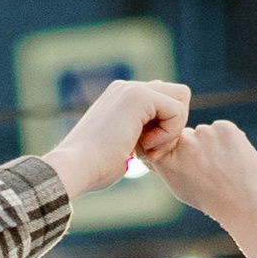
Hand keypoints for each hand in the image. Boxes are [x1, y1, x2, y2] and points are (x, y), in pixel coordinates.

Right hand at [43, 76, 190, 199]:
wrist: (76, 168)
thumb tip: (157, 140)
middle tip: (154, 152)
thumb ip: (139, 136)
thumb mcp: (122, 148)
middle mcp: (127, 88)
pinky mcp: (138, 96)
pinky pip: (177, 109)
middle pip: (176, 95)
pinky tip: (147, 148)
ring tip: (150, 151)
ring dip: (173, 130)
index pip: (164, 102)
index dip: (166, 130)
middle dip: (174, 126)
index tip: (148, 154)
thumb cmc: (95, 169)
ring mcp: (131, 89)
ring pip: (180, 98)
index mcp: (122, 99)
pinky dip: (169, 133)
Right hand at [142, 116, 256, 228]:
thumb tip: (155, 147)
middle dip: (194, 148)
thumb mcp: (178, 186)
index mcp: (166, 158)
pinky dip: (227, 140)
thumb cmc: (210, 199)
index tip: (187, 166)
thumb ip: (166, 164)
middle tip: (208, 170)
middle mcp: (182, 142)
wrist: (245, 203)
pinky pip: (221, 129)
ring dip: (212, 144)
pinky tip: (232, 159)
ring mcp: (205, 132)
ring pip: (205, 133)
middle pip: (185, 136)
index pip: (163, 144)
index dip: (175, 153)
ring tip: (222, 167)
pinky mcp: (225, 127)